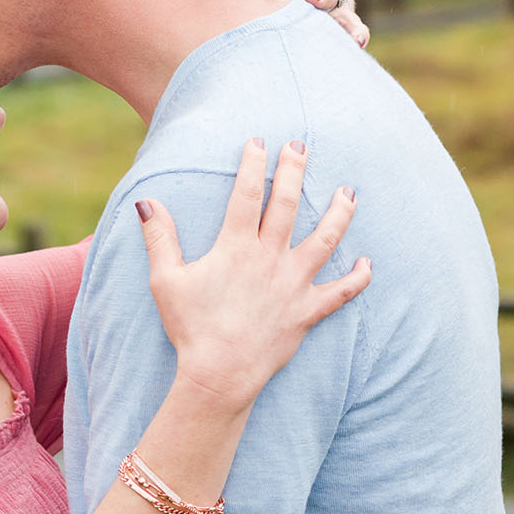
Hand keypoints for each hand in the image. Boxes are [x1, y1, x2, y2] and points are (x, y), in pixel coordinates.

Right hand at [137, 138, 370, 409]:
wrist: (220, 373)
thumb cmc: (190, 327)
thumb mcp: (165, 280)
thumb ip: (159, 238)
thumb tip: (147, 202)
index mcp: (235, 247)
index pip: (246, 194)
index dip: (253, 165)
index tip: (259, 141)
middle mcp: (270, 258)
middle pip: (288, 205)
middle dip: (295, 171)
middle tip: (301, 146)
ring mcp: (293, 284)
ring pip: (325, 240)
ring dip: (339, 213)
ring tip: (348, 193)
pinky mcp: (307, 311)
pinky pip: (341, 292)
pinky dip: (357, 278)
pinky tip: (367, 263)